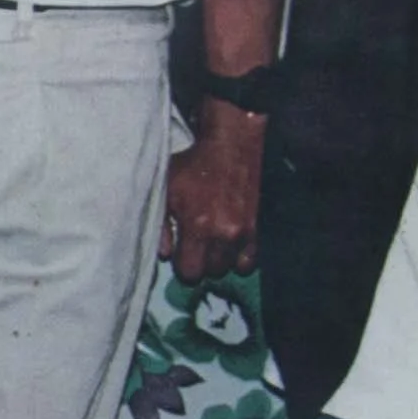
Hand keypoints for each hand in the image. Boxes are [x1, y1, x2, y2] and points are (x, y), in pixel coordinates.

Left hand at [162, 104, 261, 280]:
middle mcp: (223, 234)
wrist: (230, 146)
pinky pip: (249, 262)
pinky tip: (229, 247)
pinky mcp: (256, 228)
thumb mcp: (166, 190)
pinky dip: (238, 259)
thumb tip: (164, 255)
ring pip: (229, 268)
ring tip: (211, 245)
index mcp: (197, 226)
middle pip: (210, 272)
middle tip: (195, 246)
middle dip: (200, 263)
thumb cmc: (192, 166)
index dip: (183, 265)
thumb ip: (161, 226)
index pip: (190, 272)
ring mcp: (243, 233)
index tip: (180, 254)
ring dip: (218, 261)